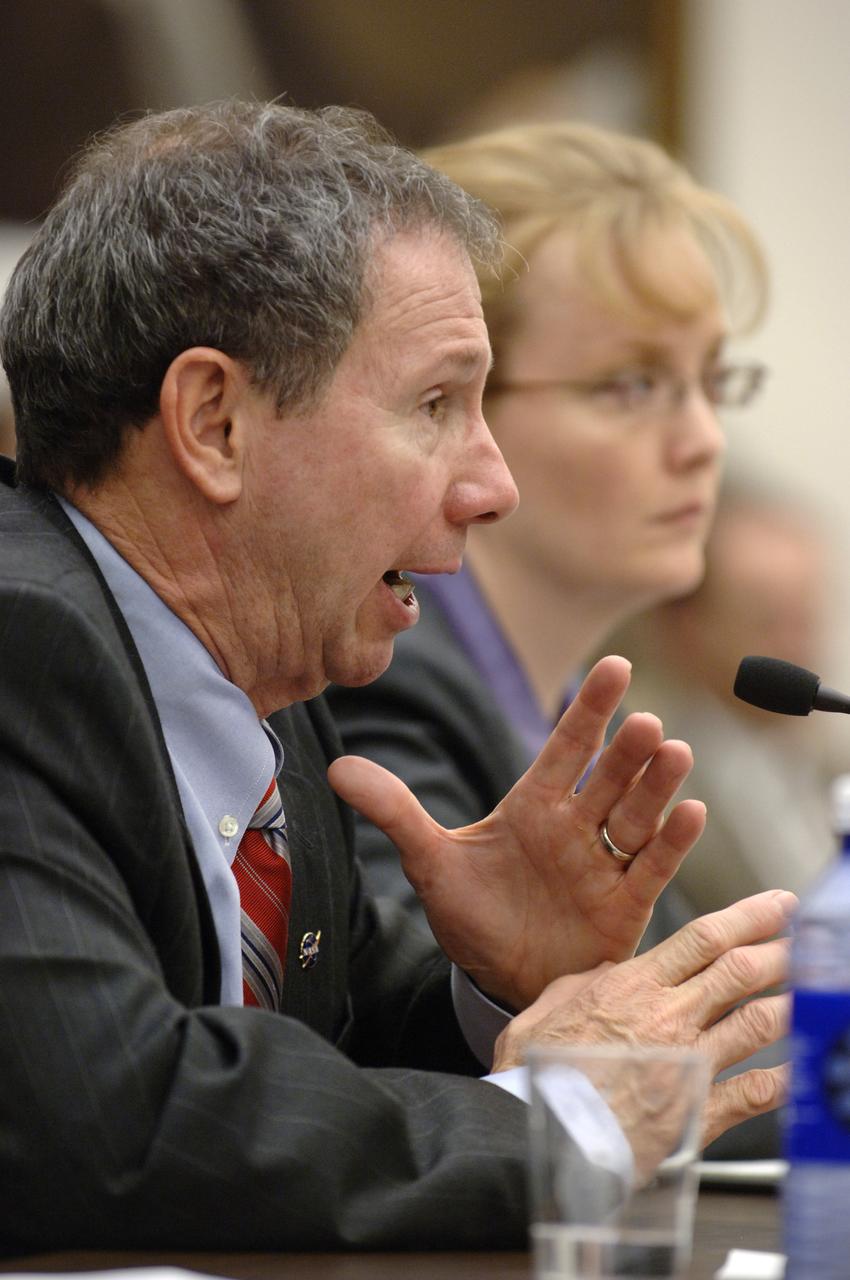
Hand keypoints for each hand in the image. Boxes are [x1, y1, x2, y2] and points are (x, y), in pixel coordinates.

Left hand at [328, 654, 705, 1008]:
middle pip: (609, 779)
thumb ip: (394, 811)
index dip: (590, 709)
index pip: (567, 747)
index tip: (616, 667)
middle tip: (646, 723)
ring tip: (674, 753)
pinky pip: (652, 870)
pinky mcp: (625, 907)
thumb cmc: (473, 916)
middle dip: (628, 752)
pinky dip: (673, 843)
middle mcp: (575, 827)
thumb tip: (337, 767)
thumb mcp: (429, 861)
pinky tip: (692, 814)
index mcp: (533, 806)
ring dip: (657, 787)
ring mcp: (603, 864)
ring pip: (637, 817)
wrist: (499, 981)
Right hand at [493, 889, 794, 1157]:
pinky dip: (782, 1079)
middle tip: (802, 939)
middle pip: (739, 971)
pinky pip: (753, 1091)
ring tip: (808, 992)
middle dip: (779, 950)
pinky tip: (797, 1071)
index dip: (749, 917)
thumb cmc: (534, 1077)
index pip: (703, 938)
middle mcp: (667, 1017)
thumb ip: (579, 985)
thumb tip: (604, 972)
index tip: (777, 906)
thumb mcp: (543, 1010)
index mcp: (631, 987)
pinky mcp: (696, 1112)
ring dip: (789, 1003)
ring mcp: (687, 1064)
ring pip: (755, 1022)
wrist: (541, 1136)